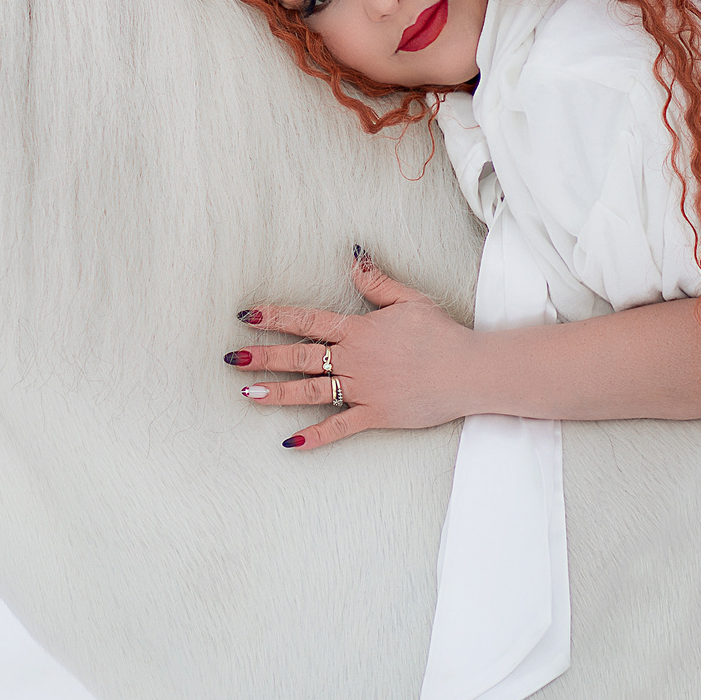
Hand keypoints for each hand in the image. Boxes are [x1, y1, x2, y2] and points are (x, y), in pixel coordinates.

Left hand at [227, 247, 477, 449]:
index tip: (247, 315)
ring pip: (311, 391)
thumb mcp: (409, 299)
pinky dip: (315, 436)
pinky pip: (339, 427)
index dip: (275, 317)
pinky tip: (290, 443)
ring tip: (247, 393)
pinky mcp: (375, 415)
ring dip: (277, 392)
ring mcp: (362, 389)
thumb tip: (352, 256)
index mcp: (358, 330)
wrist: (468, 370)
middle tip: (232, 358)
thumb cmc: (441, 333)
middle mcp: (353, 360)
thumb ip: (376, 282)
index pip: (308, 321)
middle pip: (300, 356)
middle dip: (264, 356)